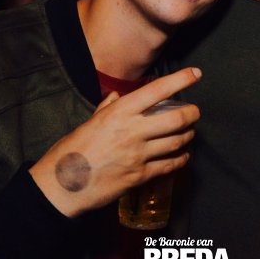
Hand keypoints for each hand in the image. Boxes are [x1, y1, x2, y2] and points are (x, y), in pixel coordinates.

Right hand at [29, 68, 201, 217]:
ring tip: (189, 132)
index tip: (195, 74)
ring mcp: (138, 155)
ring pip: (177, 142)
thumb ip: (107, 107)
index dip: (181, 80)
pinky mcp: (140, 176)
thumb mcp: (90, 121)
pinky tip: (182, 155)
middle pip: (177, 119)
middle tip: (195, 112)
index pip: (157, 90)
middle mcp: (132, 131)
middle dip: (192, 114)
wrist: (64, 184)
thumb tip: (116, 97)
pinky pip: (169, 165)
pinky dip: (181, 158)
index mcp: (119, 113)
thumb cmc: (73, 150)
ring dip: (188, 136)